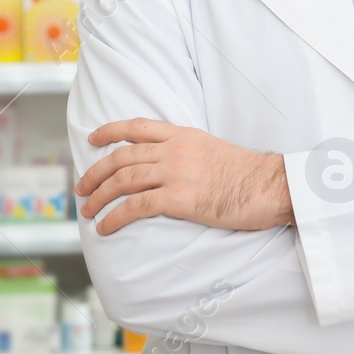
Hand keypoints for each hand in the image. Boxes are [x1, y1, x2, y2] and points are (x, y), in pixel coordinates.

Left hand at [76, 119, 293, 235]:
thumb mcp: (216, 151)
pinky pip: (136, 207)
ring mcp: (176, 173)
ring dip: (100, 196)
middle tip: (82, 187)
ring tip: (88, 211)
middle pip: (122, 157)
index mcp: (184, 135)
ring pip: (123, 181)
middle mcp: (175, 150)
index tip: (93, 138)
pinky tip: (105, 227)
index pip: (138, 126)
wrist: (271, 186)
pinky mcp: (179, 199)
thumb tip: (175, 166)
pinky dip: (115, 217)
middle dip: (96, 172)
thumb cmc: (251, 176)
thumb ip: (190, 153)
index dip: (110, 131)